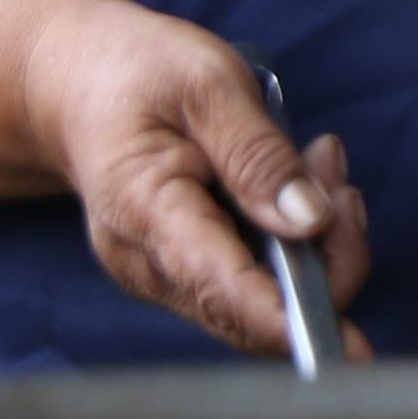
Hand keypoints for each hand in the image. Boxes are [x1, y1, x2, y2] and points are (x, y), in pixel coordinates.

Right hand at [21, 0, 371, 363]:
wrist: (75, 85)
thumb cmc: (137, 75)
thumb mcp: (207, 86)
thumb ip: (258, 155)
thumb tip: (310, 220)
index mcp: (145, 211)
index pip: (219, 285)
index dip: (283, 317)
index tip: (343, 343)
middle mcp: (148, 264)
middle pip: (253, 309)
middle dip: (327, 257)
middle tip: (336, 173)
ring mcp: (164, 275)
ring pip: (262, 301)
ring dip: (319, 244)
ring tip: (320, 160)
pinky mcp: (185, 271)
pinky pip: (256, 281)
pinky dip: (298, 242)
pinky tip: (301, 183)